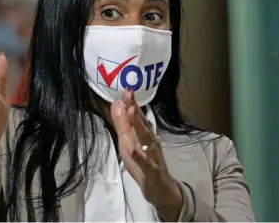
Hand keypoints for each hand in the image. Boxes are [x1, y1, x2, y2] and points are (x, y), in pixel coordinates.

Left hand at [111, 89, 182, 221]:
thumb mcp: (129, 143)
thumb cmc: (144, 164)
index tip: (126, 88)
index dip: (131, 103)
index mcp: (143, 135)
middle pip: (141, 124)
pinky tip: (134, 150)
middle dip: (135, 109)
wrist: (161, 190)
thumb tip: (117, 103)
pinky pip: (146, 164)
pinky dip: (140, 157)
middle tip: (129, 93)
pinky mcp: (151, 172)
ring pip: (145, 139)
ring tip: (131, 111)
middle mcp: (149, 142)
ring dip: (139, 125)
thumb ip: (123, 124)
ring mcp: (151, 156)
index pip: (137, 117)